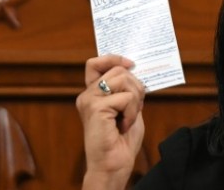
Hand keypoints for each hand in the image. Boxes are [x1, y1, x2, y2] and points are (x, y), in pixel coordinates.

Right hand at [76, 55, 145, 188]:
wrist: (114, 164)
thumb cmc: (121, 140)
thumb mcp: (127, 108)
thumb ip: (127, 90)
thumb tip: (135, 70)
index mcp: (93, 93)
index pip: (95, 63)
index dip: (114, 58)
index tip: (131, 64)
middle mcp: (87, 95)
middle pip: (118, 70)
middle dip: (136, 85)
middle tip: (134, 107)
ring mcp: (89, 100)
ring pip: (124, 79)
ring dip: (135, 99)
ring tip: (127, 117)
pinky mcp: (96, 108)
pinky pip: (126, 97)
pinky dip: (132, 112)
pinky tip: (123, 125)